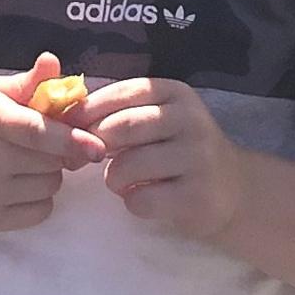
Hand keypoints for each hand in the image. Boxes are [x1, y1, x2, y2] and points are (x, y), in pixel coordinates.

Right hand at [0, 55, 99, 231]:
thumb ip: (30, 81)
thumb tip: (52, 62)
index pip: (36, 133)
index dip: (70, 140)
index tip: (98, 148)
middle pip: (51, 162)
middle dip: (57, 152)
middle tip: (36, 142)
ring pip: (49, 187)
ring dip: (48, 174)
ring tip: (23, 160)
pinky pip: (40, 212)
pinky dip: (39, 198)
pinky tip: (17, 182)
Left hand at [77, 76, 243, 246]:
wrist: (232, 189)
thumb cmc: (179, 150)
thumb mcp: (157, 119)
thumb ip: (118, 112)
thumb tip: (62, 116)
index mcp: (174, 93)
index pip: (119, 93)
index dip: (86, 113)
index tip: (68, 132)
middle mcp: (189, 119)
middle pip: (121, 128)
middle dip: (94, 146)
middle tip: (86, 161)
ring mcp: (197, 157)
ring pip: (128, 165)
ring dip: (113, 178)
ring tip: (121, 181)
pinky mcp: (197, 195)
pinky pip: (142, 199)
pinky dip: (131, 202)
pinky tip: (144, 198)